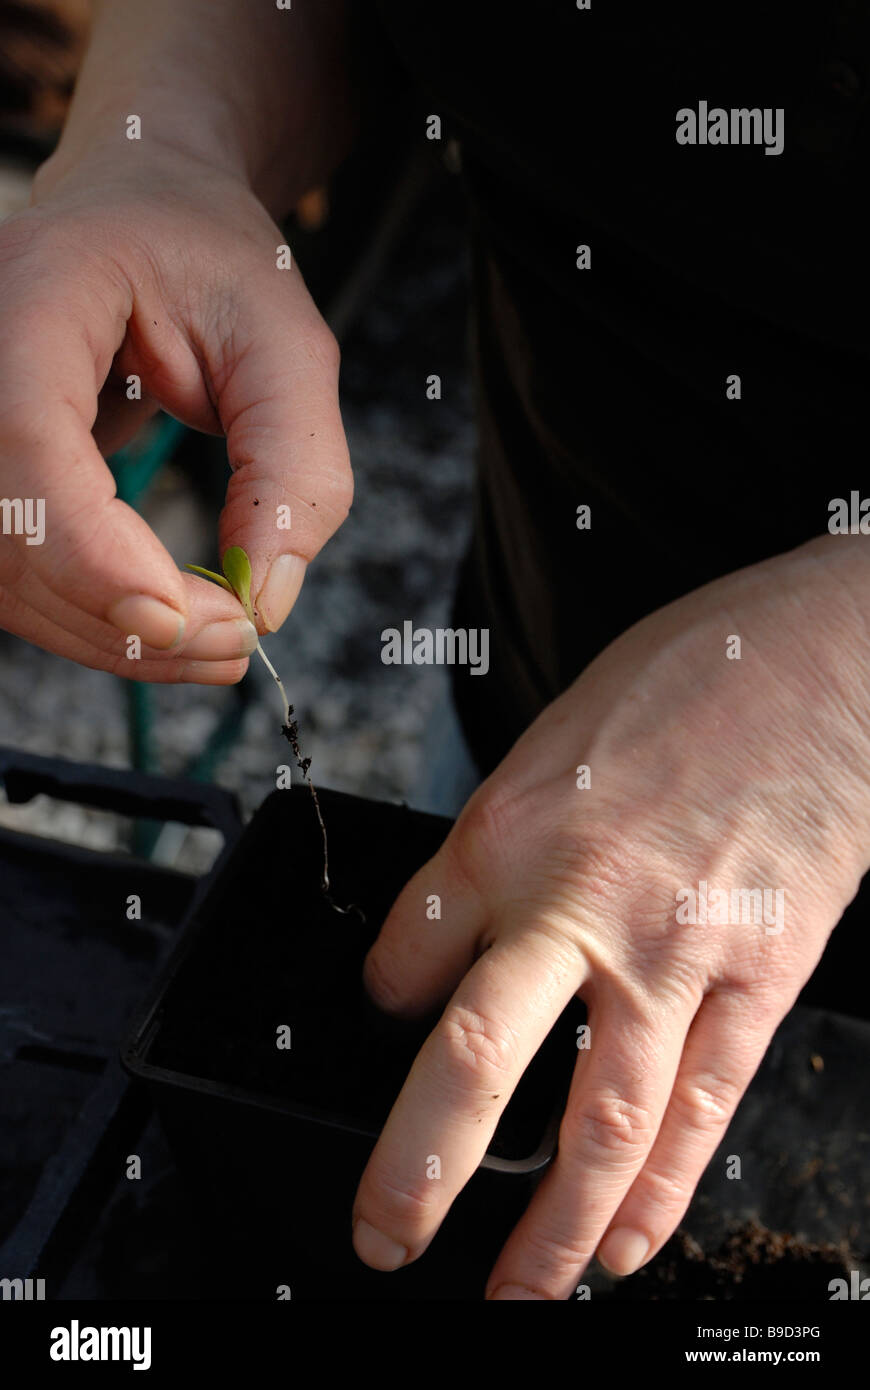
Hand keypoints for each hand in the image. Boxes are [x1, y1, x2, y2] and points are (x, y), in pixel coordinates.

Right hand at [0, 144, 350, 680]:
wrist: (146, 220)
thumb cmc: (214, 266)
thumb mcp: (286, 348)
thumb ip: (294, 468)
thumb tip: (266, 600)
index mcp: (38, 286)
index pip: (23, 430)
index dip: (88, 544)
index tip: (181, 616)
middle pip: (5, 524)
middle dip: (119, 613)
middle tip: (235, 641)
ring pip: (0, 572)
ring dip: (108, 637)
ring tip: (218, 643)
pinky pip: (11, 574)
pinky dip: (89, 622)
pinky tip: (168, 628)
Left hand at [353, 535, 869, 1297]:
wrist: (820, 659)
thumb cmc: (686, 682)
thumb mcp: (550, 736)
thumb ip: (503, 841)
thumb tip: (469, 926)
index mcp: (505, 828)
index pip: (404, 957)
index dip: (381, 1007)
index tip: (388, 1024)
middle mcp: (575, 900)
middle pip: (472, 1062)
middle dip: (418, 1170)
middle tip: (384, 1237)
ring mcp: (674, 948)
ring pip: (600, 1120)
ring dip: (552, 1227)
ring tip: (515, 1293)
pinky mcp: (758, 975)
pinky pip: (701, 1108)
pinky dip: (659, 1192)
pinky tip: (623, 1243)